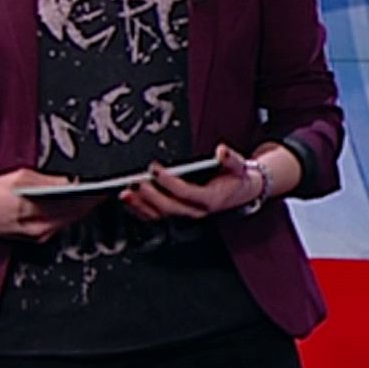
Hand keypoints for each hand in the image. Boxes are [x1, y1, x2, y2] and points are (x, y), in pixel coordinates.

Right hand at [0, 168, 108, 241]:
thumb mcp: (21, 177)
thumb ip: (49, 181)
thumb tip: (73, 182)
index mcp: (33, 210)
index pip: (72, 202)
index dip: (91, 195)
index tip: (105, 187)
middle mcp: (38, 227)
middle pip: (74, 214)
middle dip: (90, 202)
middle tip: (105, 191)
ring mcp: (37, 236)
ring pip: (69, 221)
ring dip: (82, 210)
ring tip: (95, 197)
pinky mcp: (36, 239)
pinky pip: (60, 226)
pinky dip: (69, 216)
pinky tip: (76, 206)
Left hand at [119, 144, 263, 222]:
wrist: (242, 192)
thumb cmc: (236, 178)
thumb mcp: (238, 165)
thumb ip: (230, 158)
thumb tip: (222, 151)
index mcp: (210, 199)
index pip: (185, 192)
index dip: (169, 182)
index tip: (155, 170)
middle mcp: (197, 211)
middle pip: (169, 207)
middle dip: (150, 195)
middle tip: (136, 182)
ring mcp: (187, 215)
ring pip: (161, 215)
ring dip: (141, 206)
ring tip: (126, 194)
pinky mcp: (180, 214)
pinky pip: (158, 216)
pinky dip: (142, 210)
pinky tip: (131, 201)